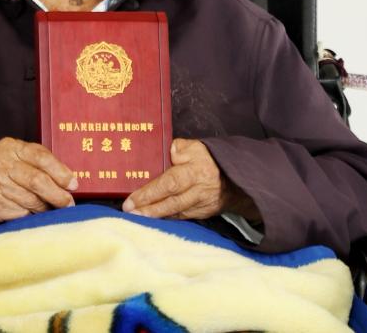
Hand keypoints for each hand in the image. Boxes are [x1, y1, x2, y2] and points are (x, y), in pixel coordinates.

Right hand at [0, 137, 77, 225]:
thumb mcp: (11, 156)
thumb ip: (34, 160)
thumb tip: (66, 178)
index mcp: (10, 148)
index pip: (41, 157)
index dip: (60, 172)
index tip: (74, 183)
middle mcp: (2, 165)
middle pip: (37, 181)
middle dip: (58, 194)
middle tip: (69, 203)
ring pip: (31, 200)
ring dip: (47, 208)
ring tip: (55, 210)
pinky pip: (20, 213)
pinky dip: (31, 216)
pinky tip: (36, 215)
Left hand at [121, 138, 259, 221]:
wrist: (237, 177)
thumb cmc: (211, 158)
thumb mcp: (197, 146)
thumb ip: (180, 148)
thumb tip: (169, 152)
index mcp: (195, 172)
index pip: (168, 183)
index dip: (149, 193)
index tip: (131, 200)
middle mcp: (198, 191)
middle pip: (170, 202)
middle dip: (148, 209)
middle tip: (129, 212)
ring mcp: (201, 204)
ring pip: (176, 213)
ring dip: (156, 217)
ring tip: (137, 218)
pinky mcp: (204, 213)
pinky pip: (183, 217)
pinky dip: (168, 219)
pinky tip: (154, 219)